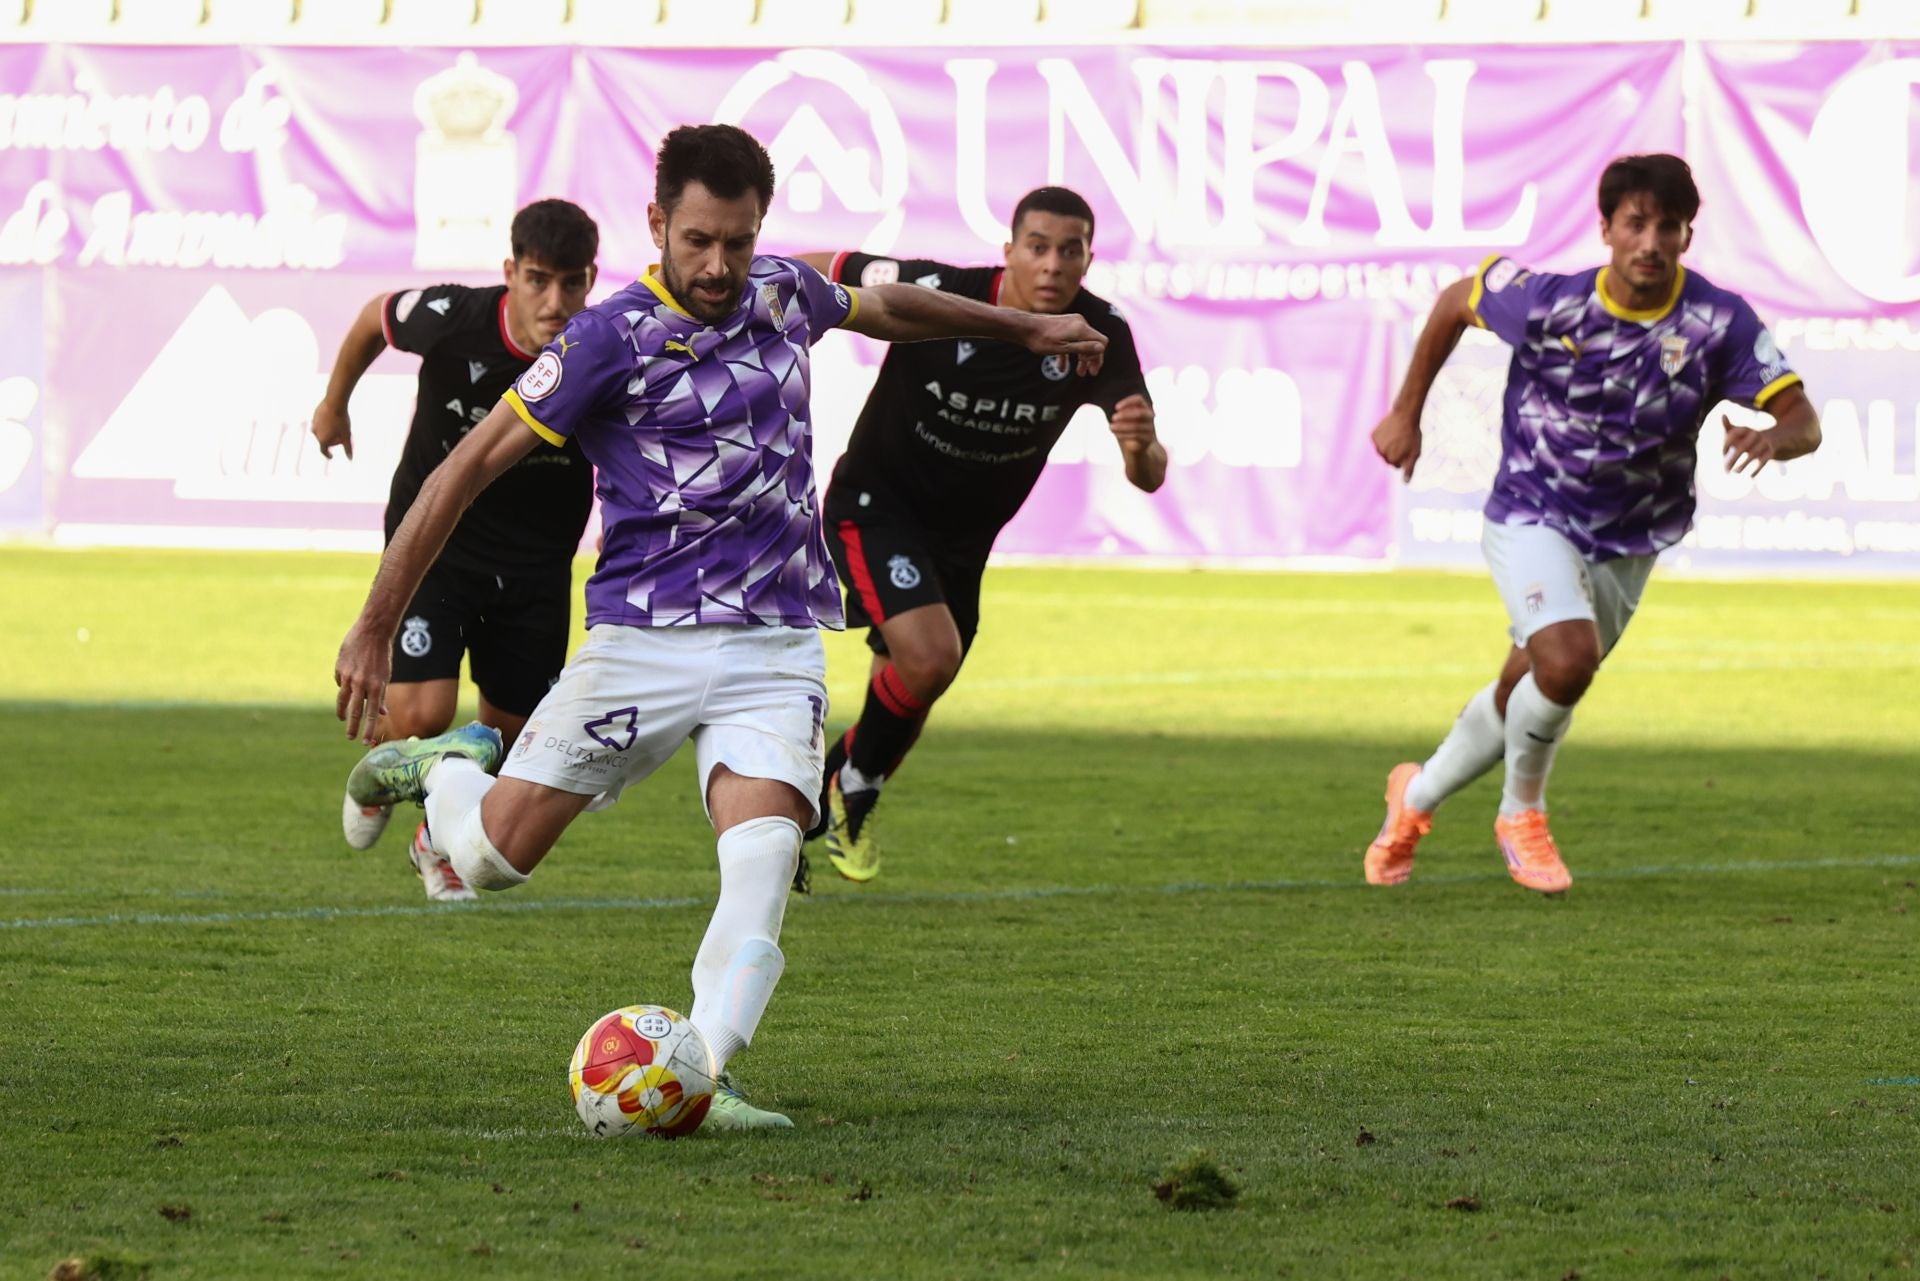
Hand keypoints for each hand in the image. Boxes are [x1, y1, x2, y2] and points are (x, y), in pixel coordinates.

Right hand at [312, 398, 352, 460]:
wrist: (334, 402)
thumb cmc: (341, 420)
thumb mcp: (347, 435)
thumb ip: (348, 448)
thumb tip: (350, 459)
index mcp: (322, 439)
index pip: (323, 451)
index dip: (328, 454)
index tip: (331, 456)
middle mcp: (315, 433)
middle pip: (324, 441)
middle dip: (333, 441)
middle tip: (342, 437)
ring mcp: (313, 423)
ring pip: (322, 432)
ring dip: (329, 433)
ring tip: (338, 428)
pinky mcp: (314, 415)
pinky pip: (320, 423)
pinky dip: (326, 425)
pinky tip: (334, 419)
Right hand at [335, 618, 391, 744]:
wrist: (372, 631)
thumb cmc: (382, 654)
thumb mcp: (386, 675)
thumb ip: (381, 694)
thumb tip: (381, 713)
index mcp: (376, 686)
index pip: (371, 713)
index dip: (368, 729)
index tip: (365, 742)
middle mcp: (361, 683)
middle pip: (355, 710)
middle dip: (352, 727)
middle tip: (350, 738)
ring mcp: (348, 676)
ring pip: (343, 700)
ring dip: (342, 712)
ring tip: (343, 720)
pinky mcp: (339, 669)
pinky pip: (340, 683)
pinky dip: (344, 686)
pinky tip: (348, 683)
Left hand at [1021, 313, 1106, 376]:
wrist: (1025, 327)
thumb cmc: (1041, 340)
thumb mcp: (1063, 348)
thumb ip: (1082, 348)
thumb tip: (1101, 348)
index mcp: (1081, 328)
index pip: (1101, 341)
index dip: (1099, 356)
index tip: (1091, 368)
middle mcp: (1079, 323)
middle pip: (1093, 342)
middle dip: (1092, 358)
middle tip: (1090, 373)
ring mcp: (1072, 323)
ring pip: (1082, 342)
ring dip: (1082, 358)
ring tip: (1080, 373)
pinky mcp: (1064, 325)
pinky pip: (1072, 340)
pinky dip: (1070, 353)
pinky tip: (1061, 368)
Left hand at [1108, 394, 1156, 452]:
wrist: (1141, 443)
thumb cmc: (1131, 425)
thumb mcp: (1127, 417)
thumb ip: (1123, 413)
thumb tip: (1115, 417)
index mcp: (1145, 406)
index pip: (1138, 399)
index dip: (1127, 402)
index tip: (1116, 408)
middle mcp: (1150, 415)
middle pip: (1140, 413)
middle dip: (1125, 415)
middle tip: (1113, 418)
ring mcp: (1150, 427)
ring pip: (1136, 426)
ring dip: (1121, 426)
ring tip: (1111, 427)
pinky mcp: (1148, 438)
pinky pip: (1135, 436)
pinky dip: (1124, 434)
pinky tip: (1116, 433)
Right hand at [1371, 406, 1422, 481]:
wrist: (1405, 415)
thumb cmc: (1413, 435)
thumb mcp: (1415, 453)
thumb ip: (1409, 469)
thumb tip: (1405, 483)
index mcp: (1391, 460)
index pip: (1396, 465)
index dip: (1404, 457)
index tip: (1408, 448)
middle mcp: (1381, 454)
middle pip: (1388, 458)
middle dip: (1395, 452)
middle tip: (1403, 442)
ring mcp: (1376, 444)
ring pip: (1382, 449)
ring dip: (1388, 445)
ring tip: (1397, 436)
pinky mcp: (1373, 435)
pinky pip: (1377, 440)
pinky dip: (1383, 437)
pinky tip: (1390, 431)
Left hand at [1722, 414, 1776, 475]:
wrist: (1773, 437)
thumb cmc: (1748, 436)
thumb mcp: (1738, 430)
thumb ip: (1727, 426)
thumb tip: (1723, 415)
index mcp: (1746, 429)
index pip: (1733, 435)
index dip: (1726, 444)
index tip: (1722, 454)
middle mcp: (1755, 434)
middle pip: (1742, 447)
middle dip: (1733, 458)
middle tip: (1725, 469)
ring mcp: (1764, 443)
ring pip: (1753, 455)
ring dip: (1744, 465)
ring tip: (1735, 473)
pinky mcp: (1771, 452)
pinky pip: (1764, 461)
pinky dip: (1757, 470)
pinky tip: (1750, 477)